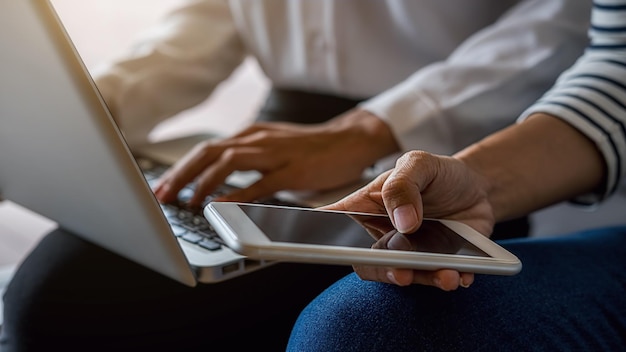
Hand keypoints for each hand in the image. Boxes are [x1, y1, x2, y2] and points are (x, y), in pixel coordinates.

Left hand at [154, 109, 398, 206]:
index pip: (207, 149)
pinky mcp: (293, 169)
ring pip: (228, 162)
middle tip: (163, 196)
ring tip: (188, 202)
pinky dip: (237, 194)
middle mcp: (258, 140)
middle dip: (181, 175)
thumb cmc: (310, 148)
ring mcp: (275, 154)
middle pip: (208, 153)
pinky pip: (260, 183)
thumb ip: (247, 156)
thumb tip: (218, 173)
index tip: (164, 187)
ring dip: (203, 183)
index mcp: (251, 135)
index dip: (180, 168)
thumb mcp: (272, 146)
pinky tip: (221, 205)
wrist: (348, 140)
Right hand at [324, 151, 495, 290]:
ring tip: (447, 276)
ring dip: (424, 279)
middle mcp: (383, 235)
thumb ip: (404, 185)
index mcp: (366, 207)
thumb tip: (403, 221)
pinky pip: (438, 279)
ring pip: (405, 274)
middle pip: (368, 261)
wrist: (477, 187)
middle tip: (403, 271)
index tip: (325, 251)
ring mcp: (409, 253)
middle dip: (383, 271)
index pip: (333, 226)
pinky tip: (461, 274)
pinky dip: (451, 279)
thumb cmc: (437, 174)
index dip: (319, 242)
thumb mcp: (419, 163)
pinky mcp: (436, 264)